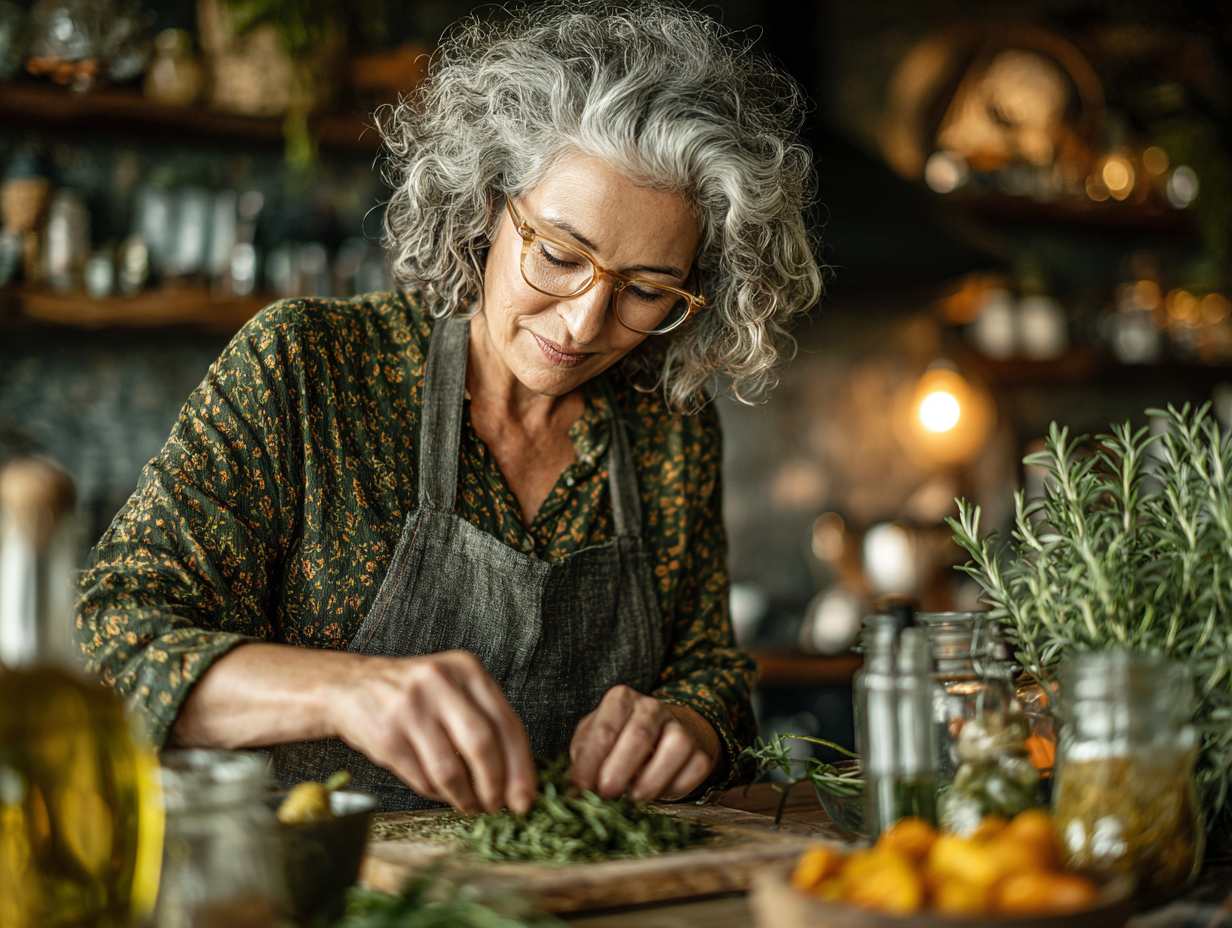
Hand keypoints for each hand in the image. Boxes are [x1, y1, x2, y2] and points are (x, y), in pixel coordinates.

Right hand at [327, 650, 536, 815]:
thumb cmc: (415, 696)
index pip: (508, 724)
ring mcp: (410, 707)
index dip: (521, 768)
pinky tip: (439, 791)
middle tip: (497, 806)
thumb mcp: (454, 691)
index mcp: (467, 669)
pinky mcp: (386, 734)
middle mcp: (440, 682)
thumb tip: (519, 782)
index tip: (525, 798)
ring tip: (469, 805)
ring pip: (450, 769)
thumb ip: (487, 723)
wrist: (350, 687)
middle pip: (482, 746)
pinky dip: (435, 793)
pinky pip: (421, 778)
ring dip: (465, 797)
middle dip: (495, 786)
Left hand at [568, 685, 718, 802]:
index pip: (604, 730)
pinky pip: (695, 768)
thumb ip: (584, 760)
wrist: (659, 738)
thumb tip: (575, 788)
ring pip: (675, 746)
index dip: (590, 761)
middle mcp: (652, 707)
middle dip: (620, 770)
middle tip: (606, 794)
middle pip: (640, 735)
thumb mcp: (594, 741)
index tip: (579, 787)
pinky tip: (658, 794)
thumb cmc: (617, 741)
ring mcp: (679, 726)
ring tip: (634, 798)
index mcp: (621, 700)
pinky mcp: (699, 750)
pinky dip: (676, 787)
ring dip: (652, 778)